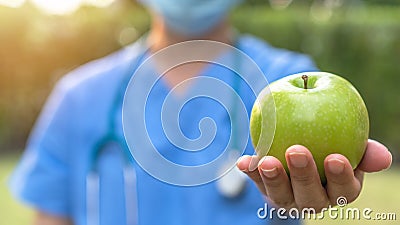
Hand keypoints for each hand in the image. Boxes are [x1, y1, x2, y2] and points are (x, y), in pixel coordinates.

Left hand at [236, 139, 391, 211]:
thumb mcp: (349, 143)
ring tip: (266, 161)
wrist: (299, 150)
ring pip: (281, 195)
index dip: (341, 177)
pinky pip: (257, 183)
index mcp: (339, 191)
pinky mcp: (266, 190)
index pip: (344, 190)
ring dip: (273, 179)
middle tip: (296, 152)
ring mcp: (288, 198)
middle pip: (311, 196)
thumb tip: (383, 156)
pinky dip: (250, 171)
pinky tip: (242, 160)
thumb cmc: (330, 145)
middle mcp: (314, 200)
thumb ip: (364, 149)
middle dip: (304, 176)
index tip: (335, 157)